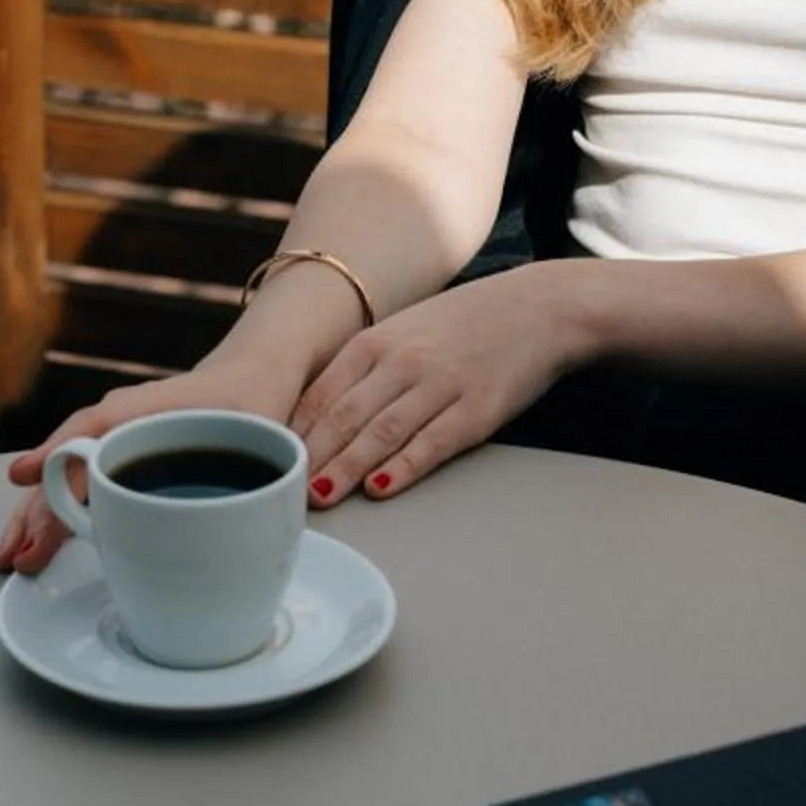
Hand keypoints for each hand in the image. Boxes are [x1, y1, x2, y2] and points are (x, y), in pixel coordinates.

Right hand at [0, 362, 296, 576]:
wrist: (249, 372)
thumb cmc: (251, 401)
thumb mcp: (260, 425)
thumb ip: (261, 461)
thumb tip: (265, 507)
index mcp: (152, 407)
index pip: (94, 429)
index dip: (60, 452)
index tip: (26, 476)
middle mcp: (123, 419)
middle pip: (67, 459)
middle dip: (38, 508)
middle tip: (17, 556)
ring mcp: (115, 435)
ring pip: (64, 472)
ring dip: (36, 513)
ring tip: (13, 556)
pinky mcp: (117, 453)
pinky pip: (76, 479)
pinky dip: (53, 509)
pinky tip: (42, 540)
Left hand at [290, 265, 576, 505]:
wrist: (537, 308)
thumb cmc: (465, 324)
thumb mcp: (406, 331)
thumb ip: (365, 367)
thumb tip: (318, 414)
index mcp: (377, 340)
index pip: (320, 393)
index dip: (293, 433)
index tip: (269, 465)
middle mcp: (402, 360)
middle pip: (344, 416)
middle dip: (311, 457)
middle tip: (281, 492)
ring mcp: (440, 384)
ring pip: (381, 432)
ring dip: (347, 468)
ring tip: (320, 497)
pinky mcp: (476, 409)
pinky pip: (432, 442)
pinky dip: (404, 467)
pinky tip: (382, 488)